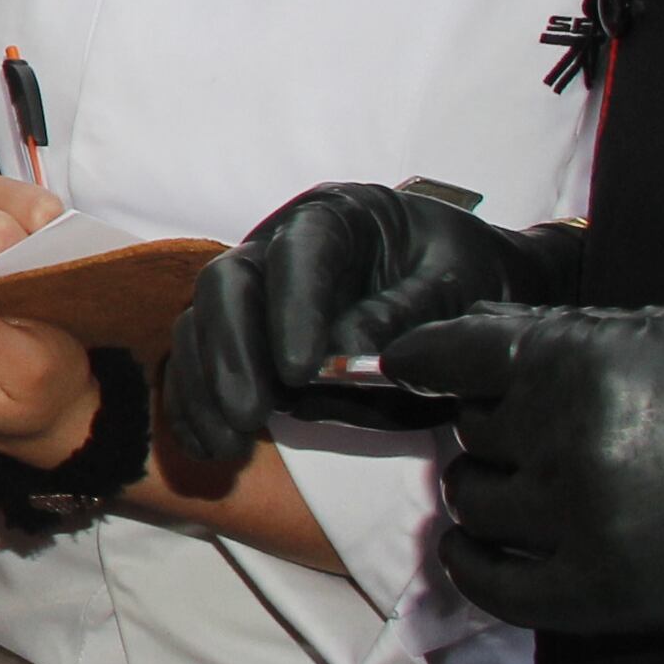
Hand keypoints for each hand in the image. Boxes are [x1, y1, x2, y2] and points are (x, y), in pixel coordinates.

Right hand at [159, 181, 578, 479]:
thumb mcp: (457, 285)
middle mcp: (280, 246)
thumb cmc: (464, 276)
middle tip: (250, 414)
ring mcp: (257, 293)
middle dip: (231, 354)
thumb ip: (404, 315)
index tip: (300, 374)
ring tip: (227, 446)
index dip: (291, 309)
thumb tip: (342, 355)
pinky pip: (202, 364)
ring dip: (205, 389)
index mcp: (340, 216)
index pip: (299, 251)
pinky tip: (208, 447)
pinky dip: (198, 407)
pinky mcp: (246, 338)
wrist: (466, 289)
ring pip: (203, 326)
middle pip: (229, 285)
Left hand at [383, 303, 663, 637]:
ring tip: (515, 480)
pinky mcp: (607, 596)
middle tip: (515, 423)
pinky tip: (477, 544)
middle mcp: (568, 441)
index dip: (424, 358)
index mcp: (582, 362)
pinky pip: (495, 586)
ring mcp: (583, 524)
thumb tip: (491, 339)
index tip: (408, 364)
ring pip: (472, 501)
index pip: (453, 356)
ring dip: (482, 487)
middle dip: (484, 420)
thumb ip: (577, 335)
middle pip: (469, 429)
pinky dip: (472, 563)